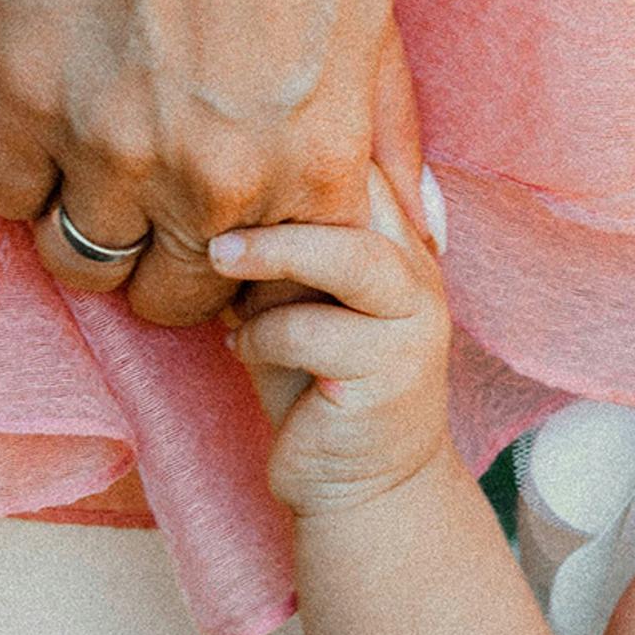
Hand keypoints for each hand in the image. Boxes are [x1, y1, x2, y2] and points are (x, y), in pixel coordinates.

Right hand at [0, 0, 424, 325]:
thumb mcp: (373, 0)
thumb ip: (379, 122)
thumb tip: (408, 214)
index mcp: (314, 156)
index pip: (284, 287)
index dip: (260, 268)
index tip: (240, 233)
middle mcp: (217, 176)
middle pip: (175, 300)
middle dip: (171, 263)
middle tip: (162, 199)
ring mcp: (112, 144)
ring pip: (82, 264)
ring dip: (92, 229)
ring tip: (100, 162)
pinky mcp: (21, 96)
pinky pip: (4, 196)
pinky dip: (21, 174)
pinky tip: (44, 118)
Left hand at [217, 175, 455, 515]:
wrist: (359, 489)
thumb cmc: (316, 386)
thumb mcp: (296, 302)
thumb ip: (283, 251)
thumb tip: (214, 192)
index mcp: (400, 243)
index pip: (366, 163)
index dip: (310, 144)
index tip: (236, 148)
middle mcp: (420, 274)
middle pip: (368, 193)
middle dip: (286, 188)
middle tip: (214, 200)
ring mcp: (412, 325)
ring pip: (349, 257)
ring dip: (272, 254)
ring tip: (219, 261)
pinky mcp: (388, 376)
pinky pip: (311, 333)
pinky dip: (261, 335)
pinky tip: (240, 348)